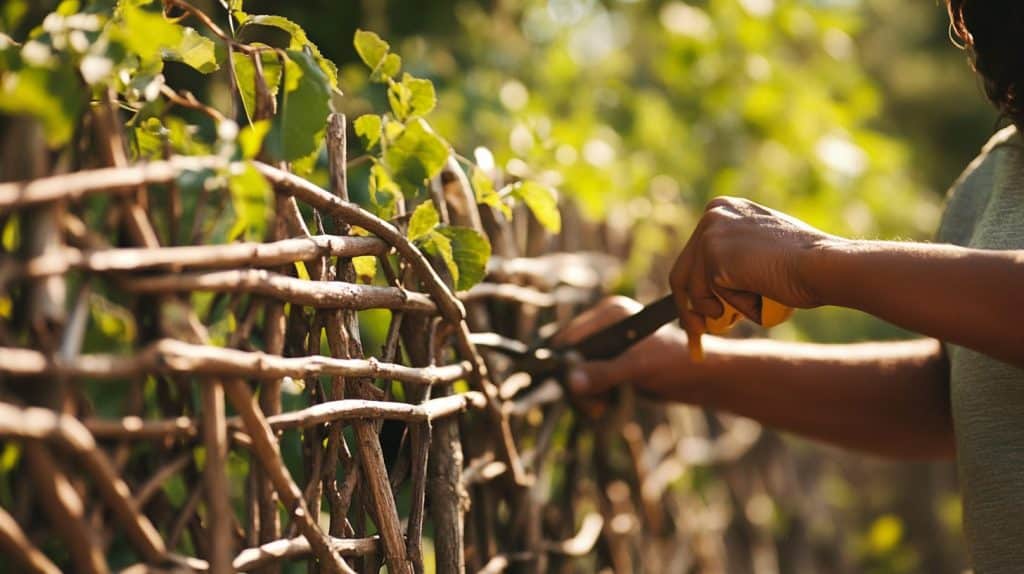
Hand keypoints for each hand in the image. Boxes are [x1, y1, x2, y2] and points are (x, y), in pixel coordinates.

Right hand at [556, 296, 696, 398]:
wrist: (700, 379)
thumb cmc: (675, 363)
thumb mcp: (637, 366)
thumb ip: (604, 373)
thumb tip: (570, 382)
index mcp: (610, 314)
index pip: (571, 336)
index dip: (564, 361)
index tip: (567, 387)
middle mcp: (606, 327)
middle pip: (571, 356)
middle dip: (576, 382)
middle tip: (590, 406)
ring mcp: (609, 348)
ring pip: (578, 372)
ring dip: (585, 394)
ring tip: (599, 409)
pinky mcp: (613, 366)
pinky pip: (590, 382)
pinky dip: (593, 396)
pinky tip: (603, 407)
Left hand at [670, 197, 836, 331]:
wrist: (824, 266)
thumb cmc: (805, 265)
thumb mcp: (761, 251)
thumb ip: (735, 258)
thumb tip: (711, 287)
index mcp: (724, 208)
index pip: (693, 254)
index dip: (692, 287)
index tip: (695, 312)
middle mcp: (713, 214)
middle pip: (681, 272)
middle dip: (688, 308)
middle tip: (695, 332)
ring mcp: (711, 234)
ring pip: (695, 291)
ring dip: (722, 310)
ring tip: (757, 299)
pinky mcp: (713, 257)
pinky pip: (712, 299)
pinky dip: (736, 307)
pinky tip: (761, 292)